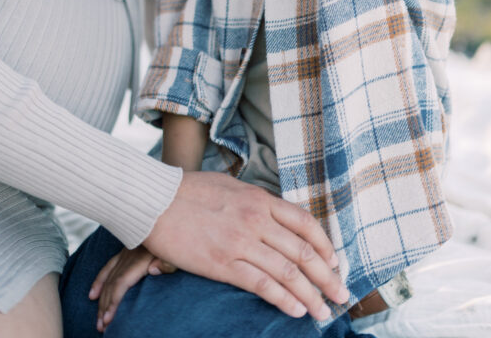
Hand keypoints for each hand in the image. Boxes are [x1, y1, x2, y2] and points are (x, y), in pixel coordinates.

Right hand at [89, 244, 175, 331]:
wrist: (167, 222)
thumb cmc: (178, 241)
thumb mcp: (177, 253)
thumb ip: (167, 263)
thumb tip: (152, 270)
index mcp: (140, 258)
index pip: (121, 283)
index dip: (113, 301)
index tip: (108, 319)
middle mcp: (129, 256)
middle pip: (112, 284)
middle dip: (104, 306)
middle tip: (101, 327)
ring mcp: (126, 253)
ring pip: (108, 278)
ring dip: (101, 299)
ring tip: (98, 320)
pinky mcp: (126, 252)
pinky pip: (108, 268)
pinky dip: (99, 281)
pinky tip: (92, 295)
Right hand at [144, 171, 349, 322]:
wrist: (155, 199)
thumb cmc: (189, 190)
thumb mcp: (231, 186)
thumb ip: (255, 201)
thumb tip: (273, 214)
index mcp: (259, 199)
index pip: (305, 223)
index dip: (325, 246)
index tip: (335, 263)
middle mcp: (256, 219)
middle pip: (303, 251)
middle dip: (327, 277)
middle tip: (342, 295)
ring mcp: (241, 241)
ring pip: (288, 272)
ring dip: (311, 296)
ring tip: (323, 313)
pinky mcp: (223, 263)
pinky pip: (262, 284)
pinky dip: (283, 299)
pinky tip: (295, 310)